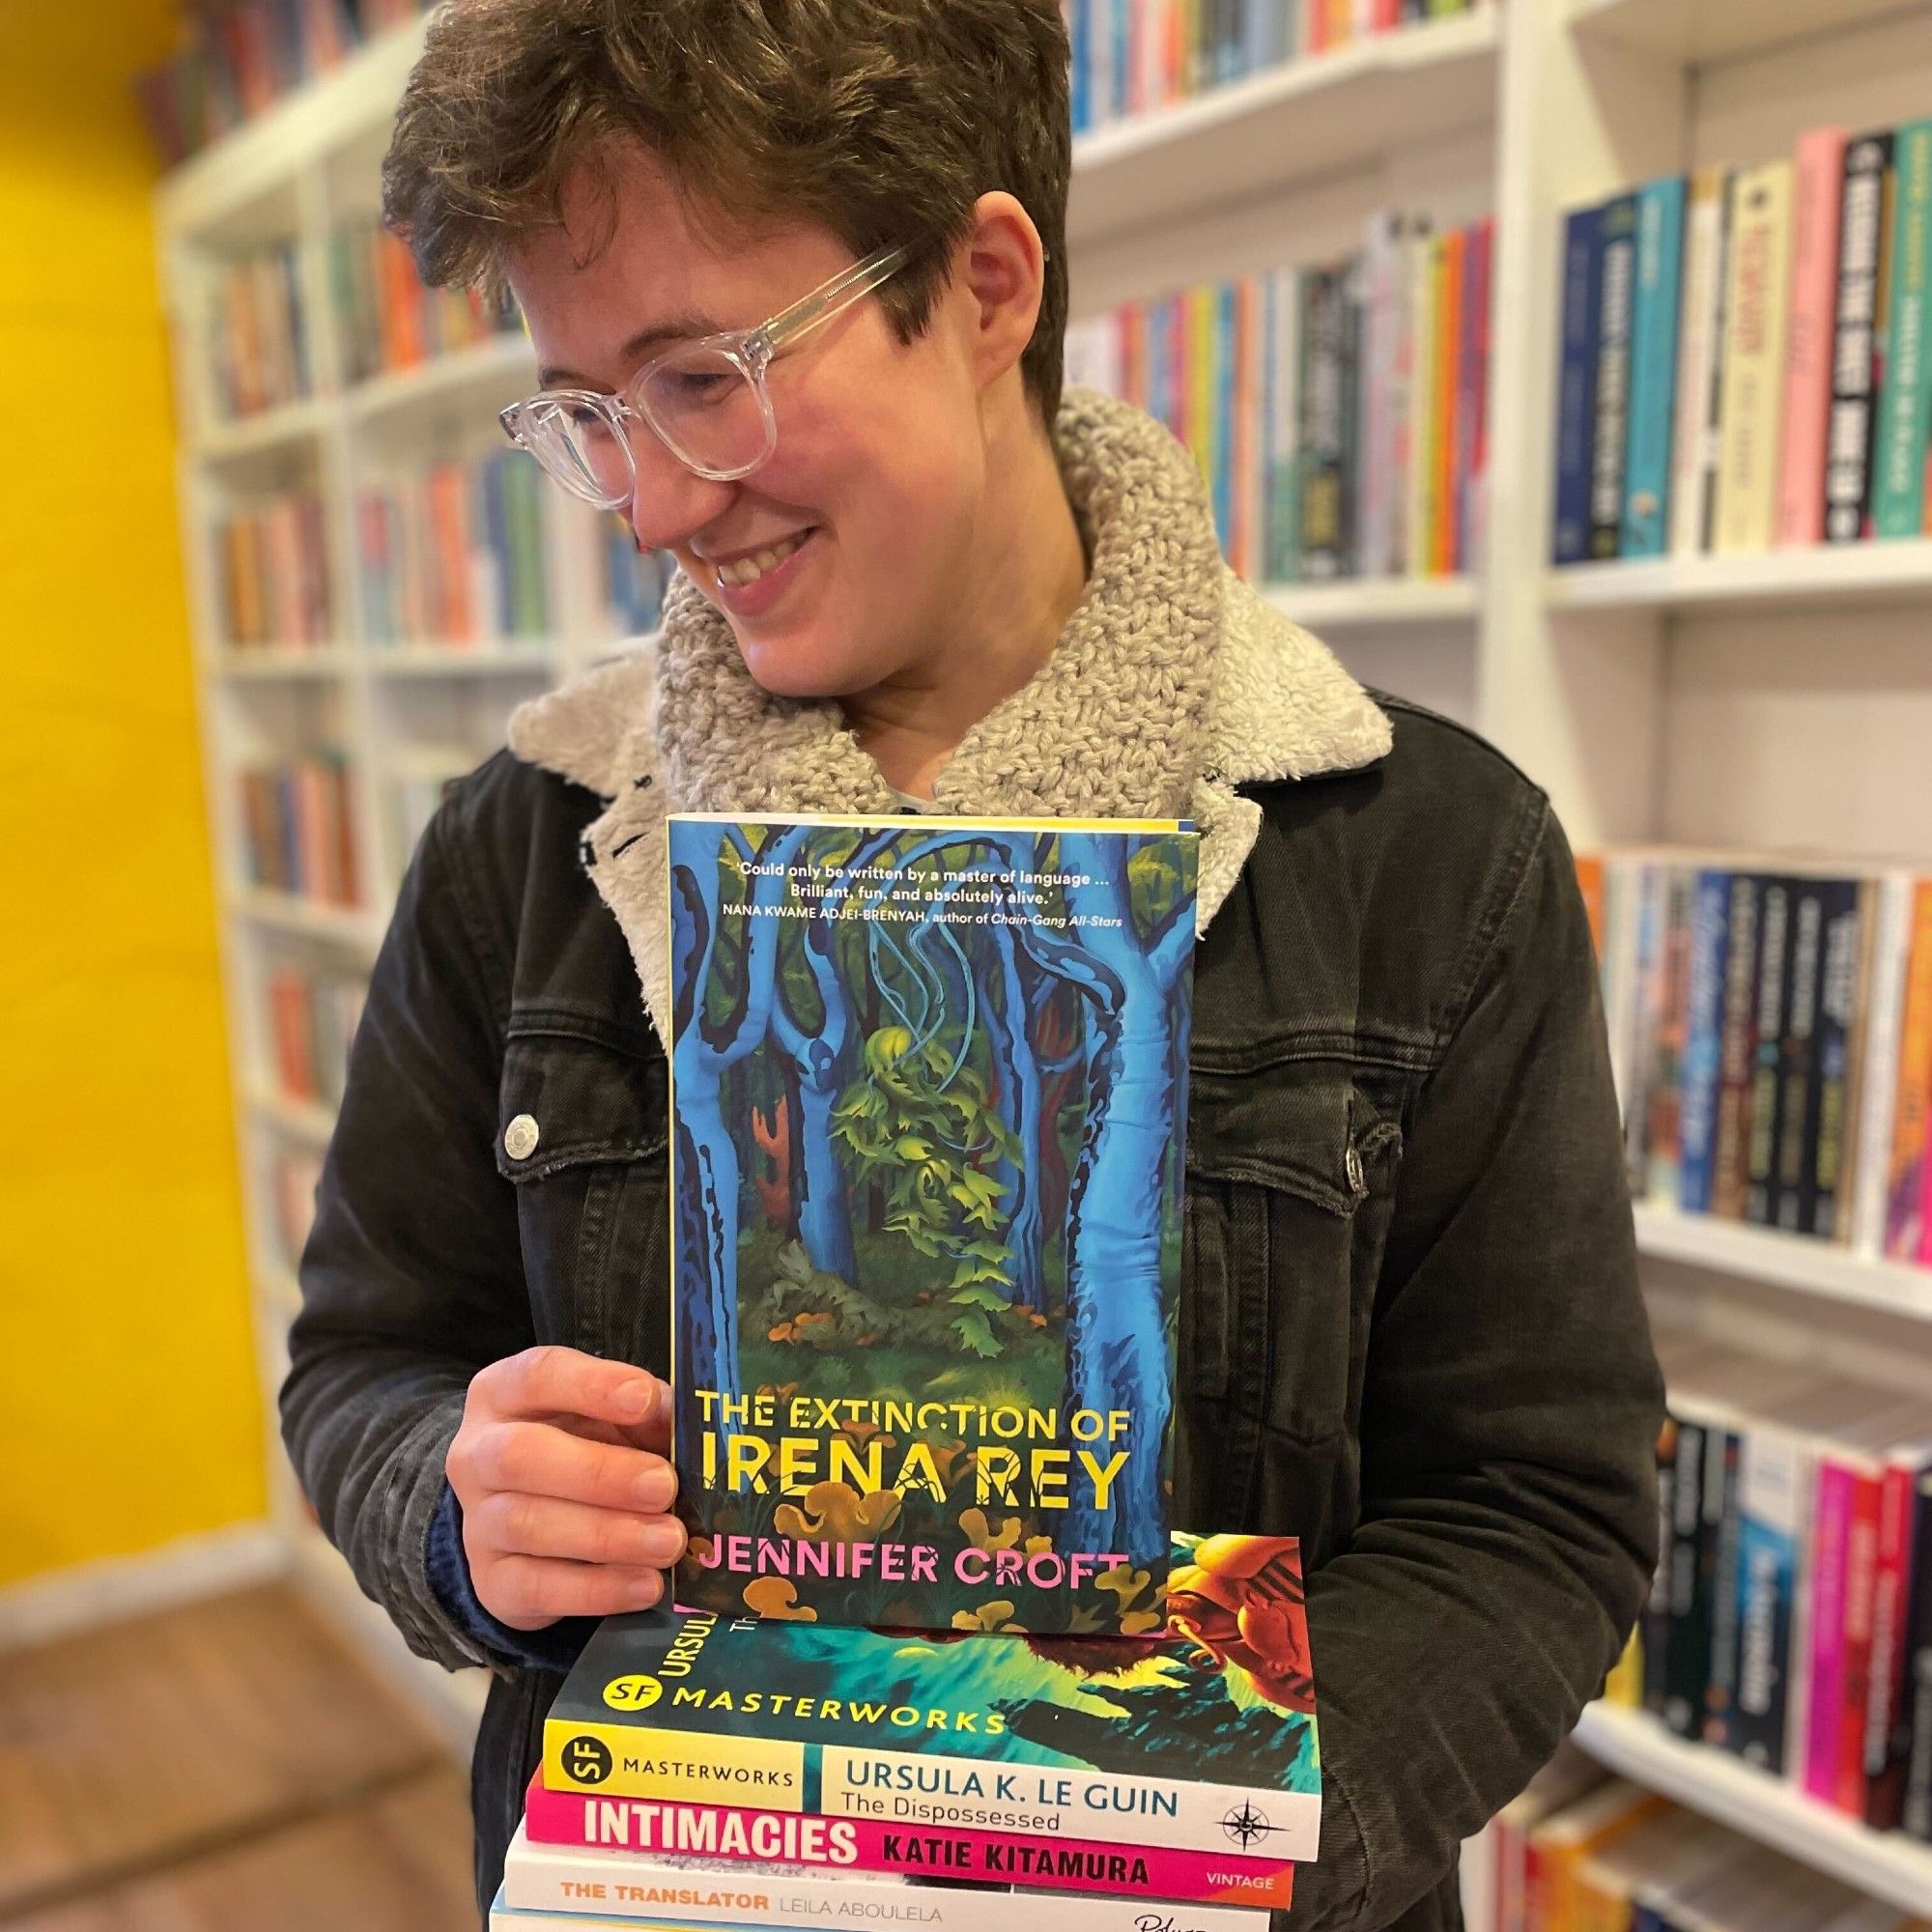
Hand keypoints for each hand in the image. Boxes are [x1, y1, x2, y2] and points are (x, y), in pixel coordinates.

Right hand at [446, 1345, 684, 1629]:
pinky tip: (647, 1584)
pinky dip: (597, 1589)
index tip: (644, 1398)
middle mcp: (478, 1453)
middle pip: (520, 1456)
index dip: (591, 1385)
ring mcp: (477, 1522)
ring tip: (669, 1541)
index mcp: (505, 1393)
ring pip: (526, 1525)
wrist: (534, 1519)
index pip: (537, 1376)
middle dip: (598, 1472)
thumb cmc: (588, 1446)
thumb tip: (686, 1428)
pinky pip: (535, 1588)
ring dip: (606, 1535)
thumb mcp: (614, 1416)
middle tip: (664, 1485)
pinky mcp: (493, 1582)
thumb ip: (646, 1413)